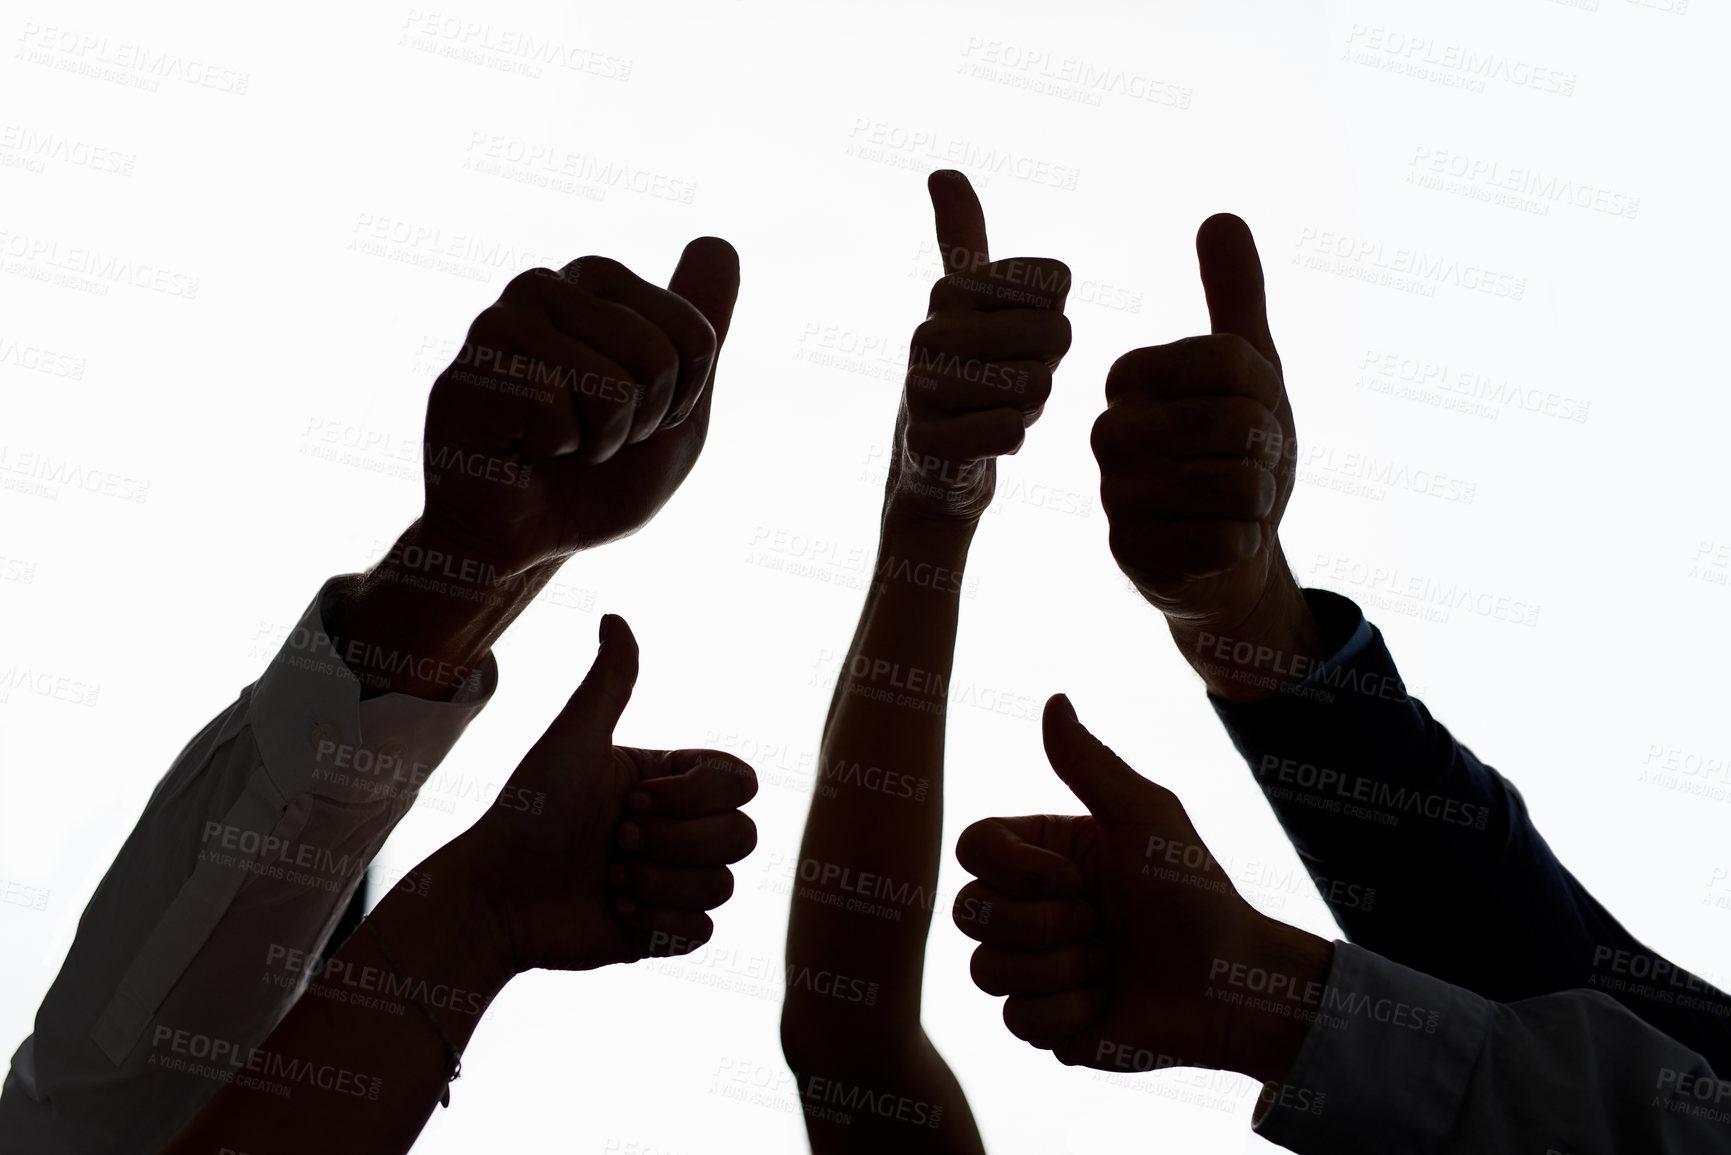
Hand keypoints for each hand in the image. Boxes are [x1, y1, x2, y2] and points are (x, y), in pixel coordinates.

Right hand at [421, 238, 740, 575]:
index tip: (634, 419)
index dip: (678, 403)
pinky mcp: (476, 362)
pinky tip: (520, 446)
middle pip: (659, 356)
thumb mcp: (676, 409)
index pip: (698, 336)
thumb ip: (701, 328)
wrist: (522, 540)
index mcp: (599, 284)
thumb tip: (720, 241)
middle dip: (640, 422)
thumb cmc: (596, 479)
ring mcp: (505, 318)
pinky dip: (554, 449)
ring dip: (598, 440)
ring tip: (556, 443)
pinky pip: (560, 410)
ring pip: (613, 384)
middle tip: (590, 437)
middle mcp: (548, 285)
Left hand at [452, 614, 758, 973]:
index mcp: (668, 783)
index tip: (630, 799)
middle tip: (616, 842)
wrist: (492, 896)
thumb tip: (616, 616)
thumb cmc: (527, 811)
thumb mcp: (572, 740)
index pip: (739, 782)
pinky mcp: (662, 934)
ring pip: (723, 886)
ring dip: (660, 883)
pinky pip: (705, 933)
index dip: (694, 797)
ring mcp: (674, 883)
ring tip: (609, 880)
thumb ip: (608, 683)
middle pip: (742, 836)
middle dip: (674, 843)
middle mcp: (678, 830)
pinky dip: (659, 923)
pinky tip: (615, 913)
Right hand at [889, 170, 1071, 520]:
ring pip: (1037, 386)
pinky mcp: (928, 441)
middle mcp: (929, 330)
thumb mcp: (970, 304)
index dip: (1052, 319)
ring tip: (992, 409)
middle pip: (1056, 336)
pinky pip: (1009, 431)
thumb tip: (941, 171)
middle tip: (1009, 381)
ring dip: (1029, 408)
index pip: (1056, 285)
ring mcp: (923, 387)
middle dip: (1046, 368)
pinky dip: (1009, 439)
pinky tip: (982, 440)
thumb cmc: (969, 375)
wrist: (933, 464)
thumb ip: (962, 239)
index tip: (1015, 338)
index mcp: (951, 290)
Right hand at [951, 695, 1329, 1083]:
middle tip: (1100, 924)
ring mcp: (1032, 965)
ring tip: (1108, 963)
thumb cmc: (1193, 891)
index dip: (1015, 869)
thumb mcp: (1144, 816)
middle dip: (1042, 925)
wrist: (1230, 984)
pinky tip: (1106, 1002)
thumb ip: (1089, 763)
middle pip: (967, 912)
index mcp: (1042, 854)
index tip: (1076, 879)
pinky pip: (1014, 1022)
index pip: (972, 847)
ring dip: (1060, 969)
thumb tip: (1053, 699)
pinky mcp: (1043, 1021)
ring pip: (984, 971)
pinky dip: (1068, 1012)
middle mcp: (1027, 906)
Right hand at [1091, 215, 1296, 629]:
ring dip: (1259, 500)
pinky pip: (1226, 539)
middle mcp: (1108, 431)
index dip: (1265, 394)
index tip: (1246, 414)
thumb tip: (1220, 216)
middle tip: (1243, 467)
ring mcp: (1116, 496)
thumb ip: (1235, 297)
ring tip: (1231, 504)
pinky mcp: (1133, 555)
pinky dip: (1244, 543)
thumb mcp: (1250, 371)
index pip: (1232, 363)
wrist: (1229, 553)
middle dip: (1266, 452)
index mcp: (1129, 377)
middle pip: (1237, 425)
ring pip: (1238, 484)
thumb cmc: (1237, 453)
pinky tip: (1218, 544)